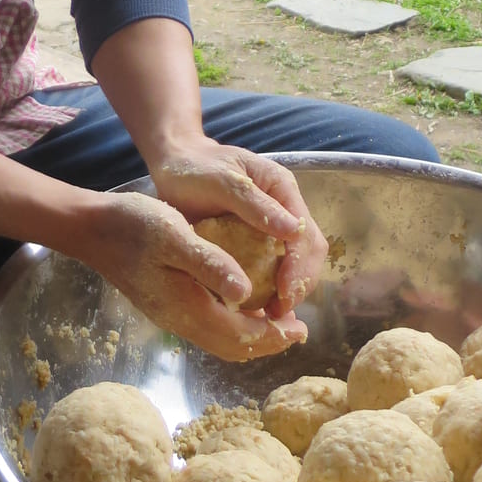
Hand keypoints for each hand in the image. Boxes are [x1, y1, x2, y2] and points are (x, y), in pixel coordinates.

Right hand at [70, 191, 307, 362]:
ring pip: (219, 339)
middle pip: (231, 346)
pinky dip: (232, 323)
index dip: (273, 335)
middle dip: (267, 341)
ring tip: (276, 320)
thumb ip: (210, 264)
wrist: (90, 229)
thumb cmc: (132, 225)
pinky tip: (241, 303)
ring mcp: (169, 314)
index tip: (300, 329)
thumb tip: (247, 291)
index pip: (240, 334)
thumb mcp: (173, 235)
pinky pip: (207, 326)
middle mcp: (179, 319)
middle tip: (297, 330)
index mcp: (186, 306)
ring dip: (250, 334)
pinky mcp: (163, 304)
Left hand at [147, 138, 328, 313]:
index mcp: (283, 190)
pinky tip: (258, 310)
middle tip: (279, 313)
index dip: (300, 267)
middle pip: (308, 253)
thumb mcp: (222, 181)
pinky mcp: (255, 243)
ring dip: (289, 292)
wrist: (174, 166)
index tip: (286, 293)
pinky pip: (270, 269)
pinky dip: (269, 291)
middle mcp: (284, 210)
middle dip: (299, 285)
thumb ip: (254, 204)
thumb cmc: (196, 167)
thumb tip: (292, 229)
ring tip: (271, 316)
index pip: (305, 234)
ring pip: (294, 265)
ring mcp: (271, 228)